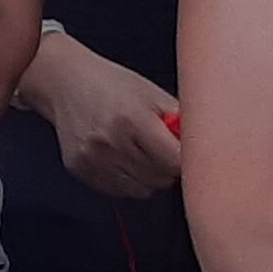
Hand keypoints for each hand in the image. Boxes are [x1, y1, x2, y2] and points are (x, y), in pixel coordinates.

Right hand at [24, 32, 184, 199]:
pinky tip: (122, 159)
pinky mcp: (80, 169)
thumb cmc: (111, 83)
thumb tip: (208, 142)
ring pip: (141, 190)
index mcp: (133, 119)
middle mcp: (110, 141)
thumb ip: (180, 119)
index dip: (185, 159)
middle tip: (161, 149)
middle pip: (160, 179)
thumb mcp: (152, 93)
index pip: (176, 162)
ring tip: (141, 153)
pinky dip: (127, 180)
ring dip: (148, 177)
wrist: (64, 80)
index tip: (185, 153)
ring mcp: (93, 158)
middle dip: (167, 167)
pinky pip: (118, 191)